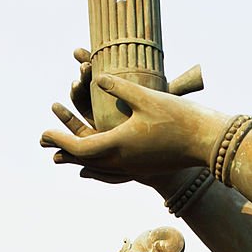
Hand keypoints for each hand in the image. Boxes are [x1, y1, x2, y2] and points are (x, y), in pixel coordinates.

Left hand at [41, 73, 224, 178]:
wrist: (207, 142)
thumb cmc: (179, 116)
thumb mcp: (146, 96)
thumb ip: (118, 86)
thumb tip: (95, 78)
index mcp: (119, 145)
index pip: (79, 147)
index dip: (59, 139)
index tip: (44, 133)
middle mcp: (123, 162)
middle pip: (84, 160)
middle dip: (62, 150)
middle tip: (44, 142)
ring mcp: (134, 169)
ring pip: (98, 168)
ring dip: (78, 160)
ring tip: (63, 155)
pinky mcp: (145, 170)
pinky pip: (113, 173)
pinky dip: (97, 169)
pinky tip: (92, 169)